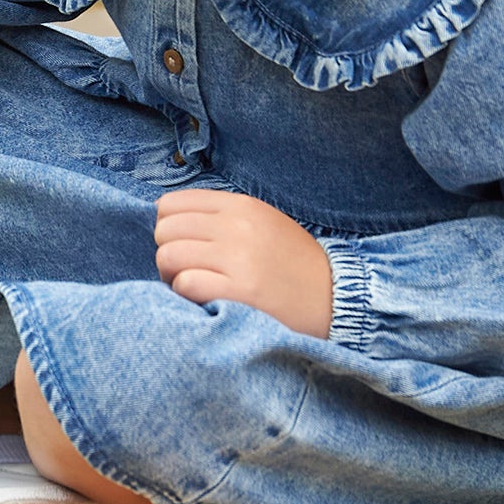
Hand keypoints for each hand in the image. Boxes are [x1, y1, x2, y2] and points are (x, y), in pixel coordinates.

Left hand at [154, 188, 332, 338]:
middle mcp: (239, 227)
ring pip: (168, 255)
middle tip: (187, 270)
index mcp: (242, 206)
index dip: (169, 227)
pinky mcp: (241, 291)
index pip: (170, 204)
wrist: (338, 299)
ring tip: (195, 285)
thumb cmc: (292, 265)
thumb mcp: (262, 224)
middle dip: (168, 252)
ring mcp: (240, 259)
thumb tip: (166, 219)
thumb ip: (219, 218)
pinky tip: (208, 299)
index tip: (185, 245)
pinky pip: (186, 284)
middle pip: (164, 230)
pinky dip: (188, 294)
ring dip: (173, 276)